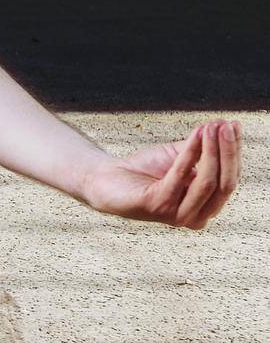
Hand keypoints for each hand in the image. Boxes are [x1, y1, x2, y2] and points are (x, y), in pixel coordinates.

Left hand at [82, 120, 240, 228]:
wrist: (107, 179)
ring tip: (211, 127)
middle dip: (228, 152)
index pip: (230, 180)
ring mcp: (178, 215)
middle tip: (226, 126)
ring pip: (207, 182)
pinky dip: (190, 153)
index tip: (235, 126)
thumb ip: (202, 147)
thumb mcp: (179, 156)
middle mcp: (197, 216)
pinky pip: (180, 176)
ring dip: (212, 151)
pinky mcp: (159, 207)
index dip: (234, 152)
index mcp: (206, 207)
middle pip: (224, 184)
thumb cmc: (146, 170)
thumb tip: (225, 125)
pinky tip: (196, 135)